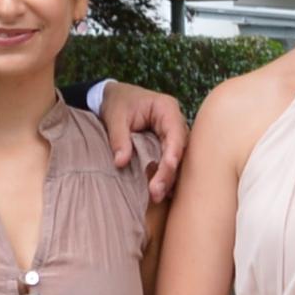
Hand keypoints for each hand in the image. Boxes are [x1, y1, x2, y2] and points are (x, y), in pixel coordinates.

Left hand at [97, 79, 190, 198]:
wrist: (115, 98)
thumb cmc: (118, 103)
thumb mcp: (115, 117)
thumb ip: (119, 139)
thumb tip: (121, 163)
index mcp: (166, 109)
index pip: (175, 134)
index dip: (172, 154)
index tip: (166, 171)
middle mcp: (175, 122)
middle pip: (180, 150)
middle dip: (170, 173)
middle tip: (157, 193)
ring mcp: (173, 135)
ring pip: (178, 159)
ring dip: (169, 178)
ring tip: (157, 197)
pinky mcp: (167, 145)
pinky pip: (171, 161)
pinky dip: (166, 176)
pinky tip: (161, 193)